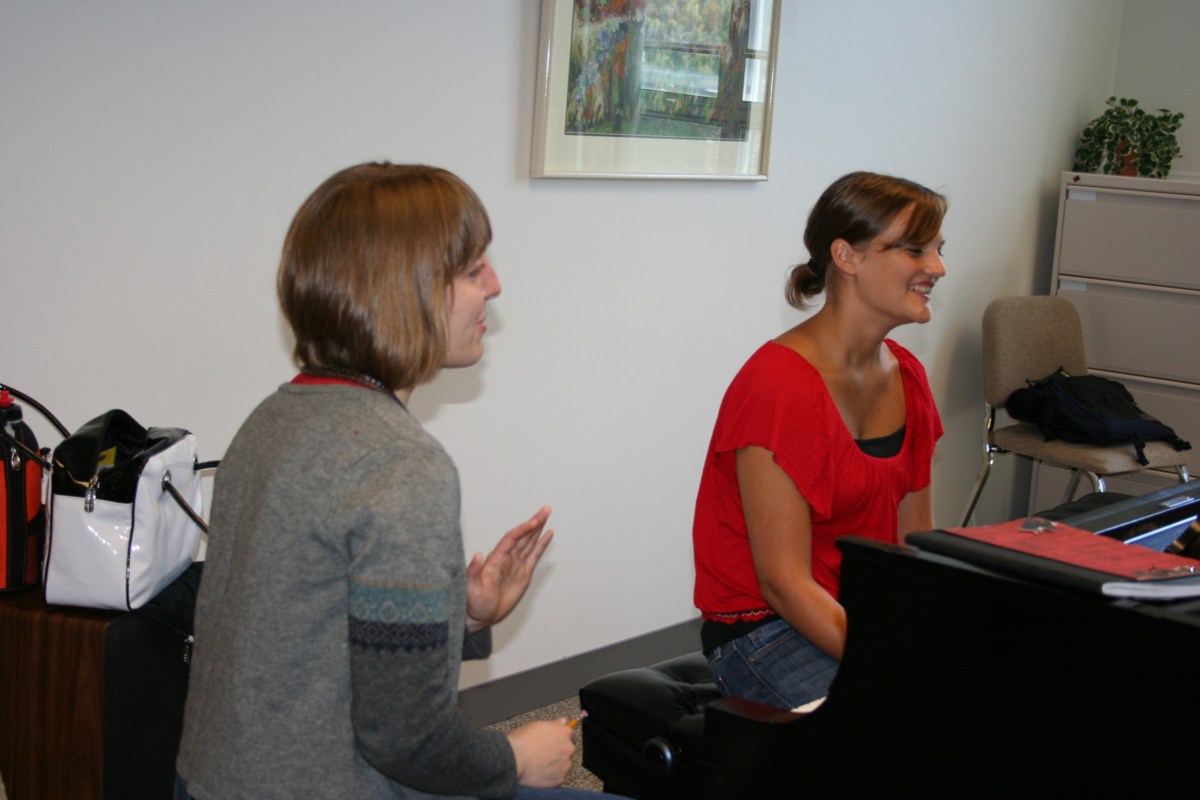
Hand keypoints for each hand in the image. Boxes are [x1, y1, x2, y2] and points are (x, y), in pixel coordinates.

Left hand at [465, 506, 552, 633]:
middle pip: (523, 535)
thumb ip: (473, 572)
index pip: (512, 538)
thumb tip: (477, 555)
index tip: (534, 522)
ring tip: (547, 515)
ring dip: (539, 528)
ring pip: (529, 541)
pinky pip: (534, 555)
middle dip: (535, 522)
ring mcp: (516, 564)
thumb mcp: (470, 588)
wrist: (479, 615)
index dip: (523, 529)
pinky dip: (542, 544)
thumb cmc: (473, 602)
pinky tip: (547, 534)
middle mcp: (507, 558)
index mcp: (496, 559)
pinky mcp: (523, 573)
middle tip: (545, 509)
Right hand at [506, 719, 573, 787]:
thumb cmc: (522, 741)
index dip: (562, 739)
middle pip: (568, 751)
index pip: (571, 735)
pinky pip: (558, 777)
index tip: (555, 743)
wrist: (514, 759)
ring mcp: (565, 765)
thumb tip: (563, 721)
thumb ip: (554, 724)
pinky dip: (552, 776)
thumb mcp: (537, 726)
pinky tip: (540, 773)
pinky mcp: (560, 779)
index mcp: (564, 733)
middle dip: (560, 752)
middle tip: (545, 754)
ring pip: (564, 765)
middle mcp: (568, 748)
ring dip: (556, 765)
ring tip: (541, 765)